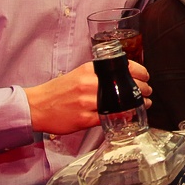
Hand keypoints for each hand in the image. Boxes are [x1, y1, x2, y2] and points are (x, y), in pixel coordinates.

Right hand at [24, 60, 151, 134]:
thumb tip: (122, 78)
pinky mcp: (83, 118)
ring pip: (119, 102)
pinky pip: (108, 118)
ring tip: (143, 104)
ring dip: (135, 103)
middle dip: (141, 89)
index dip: (139, 72)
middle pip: (125, 84)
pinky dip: (122, 117)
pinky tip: (128, 116)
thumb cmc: (58, 91)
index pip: (122, 66)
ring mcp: (86, 101)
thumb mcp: (80, 74)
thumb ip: (99, 75)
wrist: (36, 105)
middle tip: (147, 92)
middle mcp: (89, 83)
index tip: (146, 76)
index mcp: (90, 69)